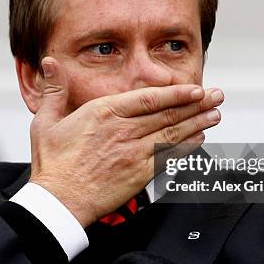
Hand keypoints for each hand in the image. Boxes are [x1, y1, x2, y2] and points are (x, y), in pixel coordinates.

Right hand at [29, 57, 223, 227]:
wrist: (59, 201)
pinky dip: (187, 147)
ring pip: (173, 133)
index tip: (194, 89)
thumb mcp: (46, 121)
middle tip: (217, 97)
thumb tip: (49, 62)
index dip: (176, 93)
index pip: (148, 98)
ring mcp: (134, 153)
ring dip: (198, 123)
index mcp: (104, 113)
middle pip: (168, 114)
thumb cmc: (53, 163)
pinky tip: (199, 140)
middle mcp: (124, 131)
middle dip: (196, 104)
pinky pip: (170, 157)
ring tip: (215, 114)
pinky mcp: (139, 174)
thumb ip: (54, 90)